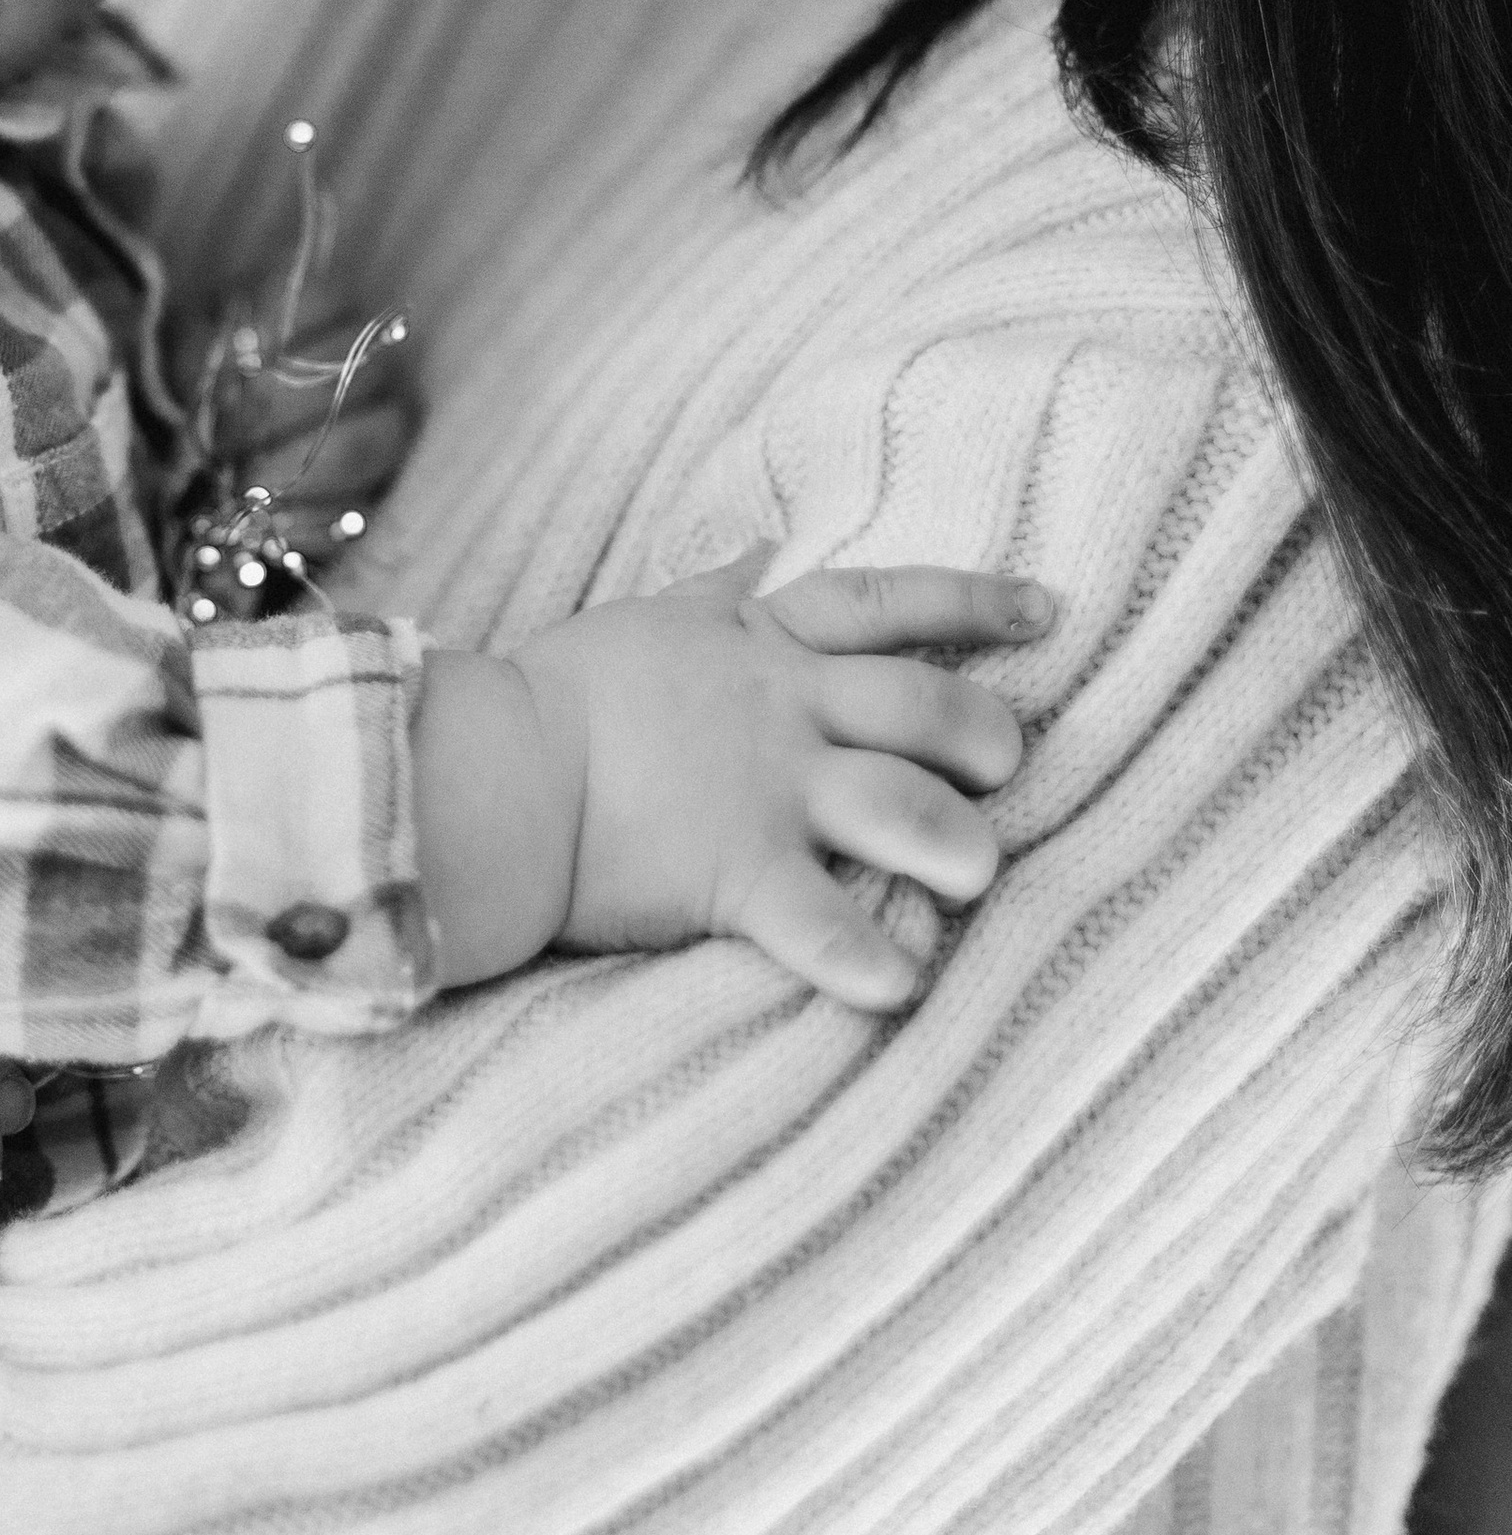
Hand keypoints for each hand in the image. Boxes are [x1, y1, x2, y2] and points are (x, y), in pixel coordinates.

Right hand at [517, 557, 1046, 1004]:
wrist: (489, 766)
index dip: (974, 602)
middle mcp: (783, 712)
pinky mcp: (734, 873)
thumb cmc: (561, 693)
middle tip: (1006, 765)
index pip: (887, 603)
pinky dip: (864, 960)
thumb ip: (718, 591)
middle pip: (923, 704)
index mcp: (763, 646)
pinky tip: (903, 988)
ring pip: (900, 804)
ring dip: (956, 840)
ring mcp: (765, 791)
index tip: (1046, 613)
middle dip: (985, 732)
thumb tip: (760, 545)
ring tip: (976, 871)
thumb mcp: (651, 619)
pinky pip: (817, 922)